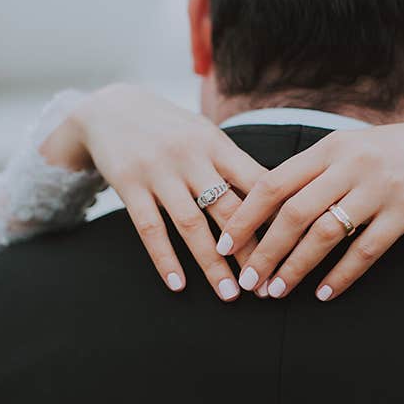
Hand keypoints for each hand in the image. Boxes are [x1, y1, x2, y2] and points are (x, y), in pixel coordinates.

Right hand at [40, 84, 268, 300]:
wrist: (109, 109)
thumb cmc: (169, 129)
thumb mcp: (204, 135)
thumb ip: (233, 166)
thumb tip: (276, 202)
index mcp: (216, 144)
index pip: (256, 182)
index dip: (276, 216)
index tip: (293, 248)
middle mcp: (190, 156)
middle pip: (229, 209)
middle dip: (250, 251)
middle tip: (265, 284)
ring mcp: (158, 170)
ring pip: (192, 225)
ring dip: (213, 264)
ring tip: (230, 294)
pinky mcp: (129, 184)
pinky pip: (150, 228)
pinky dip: (165, 259)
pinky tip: (179, 285)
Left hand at [217, 119, 403, 300]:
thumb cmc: (400, 154)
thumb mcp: (356, 149)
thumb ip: (318, 170)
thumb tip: (272, 202)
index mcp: (331, 147)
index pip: (274, 182)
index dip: (245, 216)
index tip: (225, 244)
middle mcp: (352, 164)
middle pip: (294, 212)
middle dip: (264, 251)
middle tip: (248, 282)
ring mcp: (380, 187)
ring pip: (325, 233)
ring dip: (296, 267)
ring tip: (276, 292)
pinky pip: (366, 250)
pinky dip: (341, 275)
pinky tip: (324, 294)